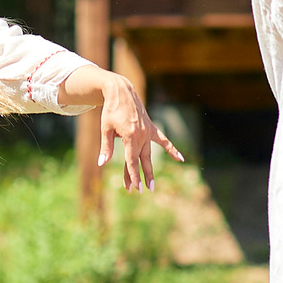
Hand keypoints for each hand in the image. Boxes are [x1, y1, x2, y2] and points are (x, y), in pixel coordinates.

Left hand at [96, 75, 183, 191]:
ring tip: (151, 185)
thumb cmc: (110, 110)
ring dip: (148, 170)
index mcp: (129, 136)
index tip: (134, 188)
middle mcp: (141, 135)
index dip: (132, 175)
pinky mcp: (151, 127)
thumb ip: (106, 147)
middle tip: (142, 191)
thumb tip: (102, 163)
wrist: (121, 92)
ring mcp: (148, 132)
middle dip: (139, 176)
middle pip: (140, 160)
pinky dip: (172, 150)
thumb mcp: (105, 128)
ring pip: (148, 155)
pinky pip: (164, 141)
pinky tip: (181, 159)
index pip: (131, 160)